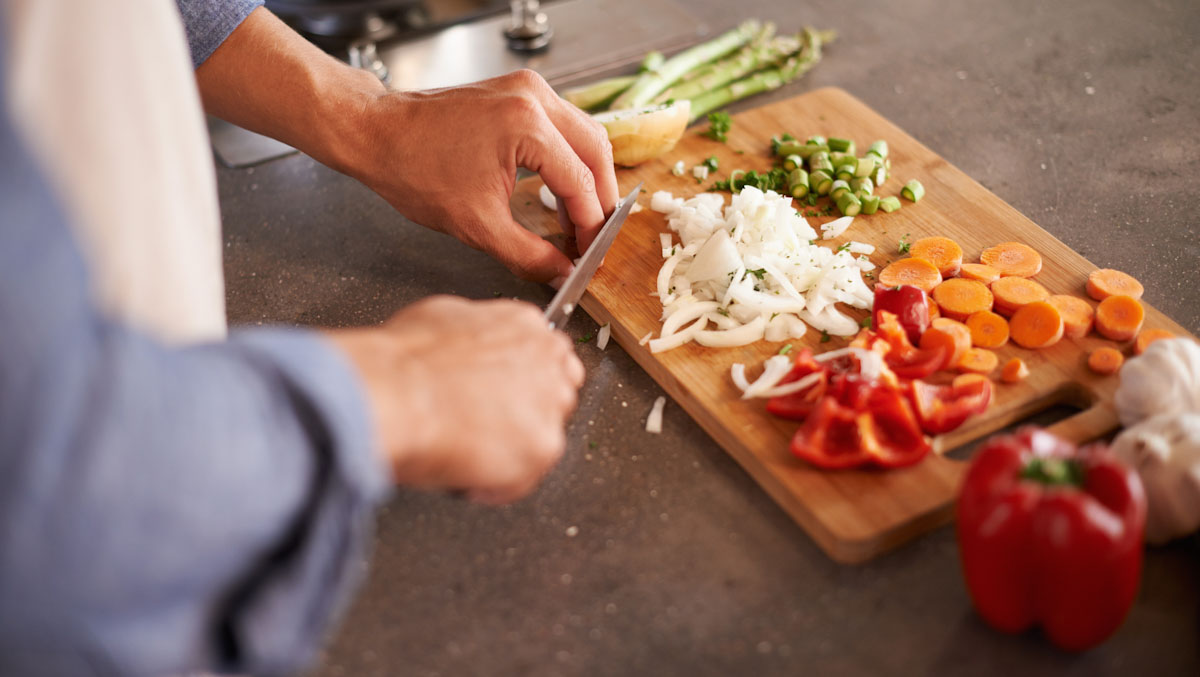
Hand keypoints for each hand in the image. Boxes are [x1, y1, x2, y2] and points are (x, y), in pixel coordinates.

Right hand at [326, 296, 583, 503]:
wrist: (396, 393)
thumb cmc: (405, 361)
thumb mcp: (441, 317)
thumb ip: (474, 332)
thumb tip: (466, 345)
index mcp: (524, 325)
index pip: (547, 356)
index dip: (522, 382)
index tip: (503, 396)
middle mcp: (547, 361)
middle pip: (556, 395)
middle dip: (525, 414)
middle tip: (484, 428)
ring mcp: (549, 405)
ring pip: (542, 438)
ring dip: (511, 450)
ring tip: (467, 452)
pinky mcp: (543, 447)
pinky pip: (524, 479)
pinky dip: (495, 486)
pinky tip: (465, 474)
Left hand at [351, 70, 618, 283]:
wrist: (377, 134)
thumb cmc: (414, 170)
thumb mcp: (477, 225)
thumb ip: (528, 254)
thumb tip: (560, 273)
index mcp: (527, 125)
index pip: (581, 183)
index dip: (590, 226)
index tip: (589, 255)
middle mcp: (534, 97)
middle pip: (596, 151)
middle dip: (601, 199)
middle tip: (593, 238)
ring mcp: (528, 88)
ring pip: (585, 134)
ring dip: (589, 178)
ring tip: (578, 219)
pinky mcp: (519, 91)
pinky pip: (563, 126)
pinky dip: (570, 158)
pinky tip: (560, 189)